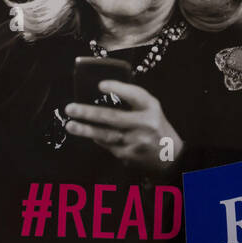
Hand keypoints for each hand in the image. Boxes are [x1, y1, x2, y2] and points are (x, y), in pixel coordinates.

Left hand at [64, 81, 183, 171]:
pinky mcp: (128, 156)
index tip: (100, 85)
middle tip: (71, 108)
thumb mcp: (150, 107)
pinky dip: (96, 138)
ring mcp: (135, 142)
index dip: (118, 88)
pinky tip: (87, 133)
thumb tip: (101, 90)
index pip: (135, 95)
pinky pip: (107, 145)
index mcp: (151, 108)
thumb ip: (132, 98)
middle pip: (113, 117)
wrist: (171, 156)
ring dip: (85, 130)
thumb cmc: (156, 125)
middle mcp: (144, 125)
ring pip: (106, 135)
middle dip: (89, 113)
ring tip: (70, 125)